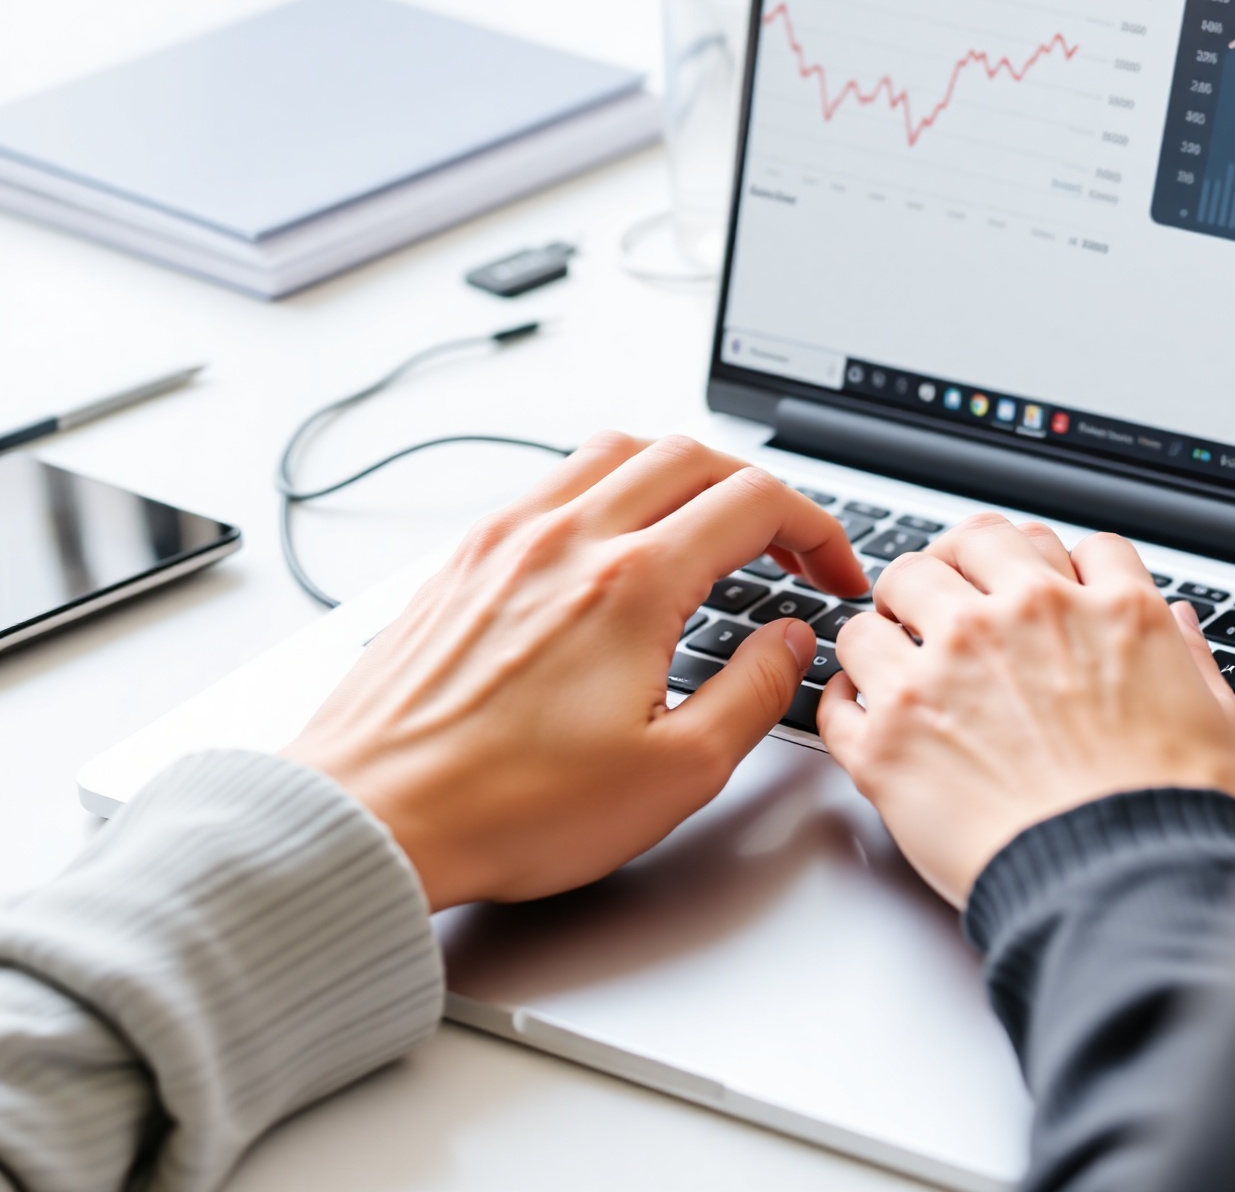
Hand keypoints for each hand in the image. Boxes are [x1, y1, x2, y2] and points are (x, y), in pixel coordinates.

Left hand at [286, 433, 866, 908]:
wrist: (370, 820)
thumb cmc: (508, 811)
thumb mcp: (672, 775)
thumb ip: (752, 694)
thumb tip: (788, 642)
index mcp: (632, 582)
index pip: (756, 501)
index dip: (817, 529)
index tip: (830, 571)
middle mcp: (571, 536)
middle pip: (694, 454)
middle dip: (759, 492)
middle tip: (783, 548)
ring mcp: (511, 537)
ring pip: (619, 448)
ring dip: (682, 472)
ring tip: (705, 524)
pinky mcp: (466, 556)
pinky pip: (554, 479)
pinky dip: (608, 486)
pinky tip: (614, 539)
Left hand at [816, 513, 1234, 906]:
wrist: (1123, 891)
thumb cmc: (1172, 817)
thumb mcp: (1214, 714)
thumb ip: (1186, 653)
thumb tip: (1171, 620)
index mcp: (1101, 607)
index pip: (1050, 541)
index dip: (1036, 562)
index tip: (1024, 587)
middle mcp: (1016, 619)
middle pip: (962, 546)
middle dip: (954, 568)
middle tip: (947, 600)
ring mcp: (944, 670)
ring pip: (888, 597)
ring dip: (892, 619)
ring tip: (897, 649)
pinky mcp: (890, 738)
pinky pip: (840, 691)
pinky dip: (845, 696)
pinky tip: (861, 709)